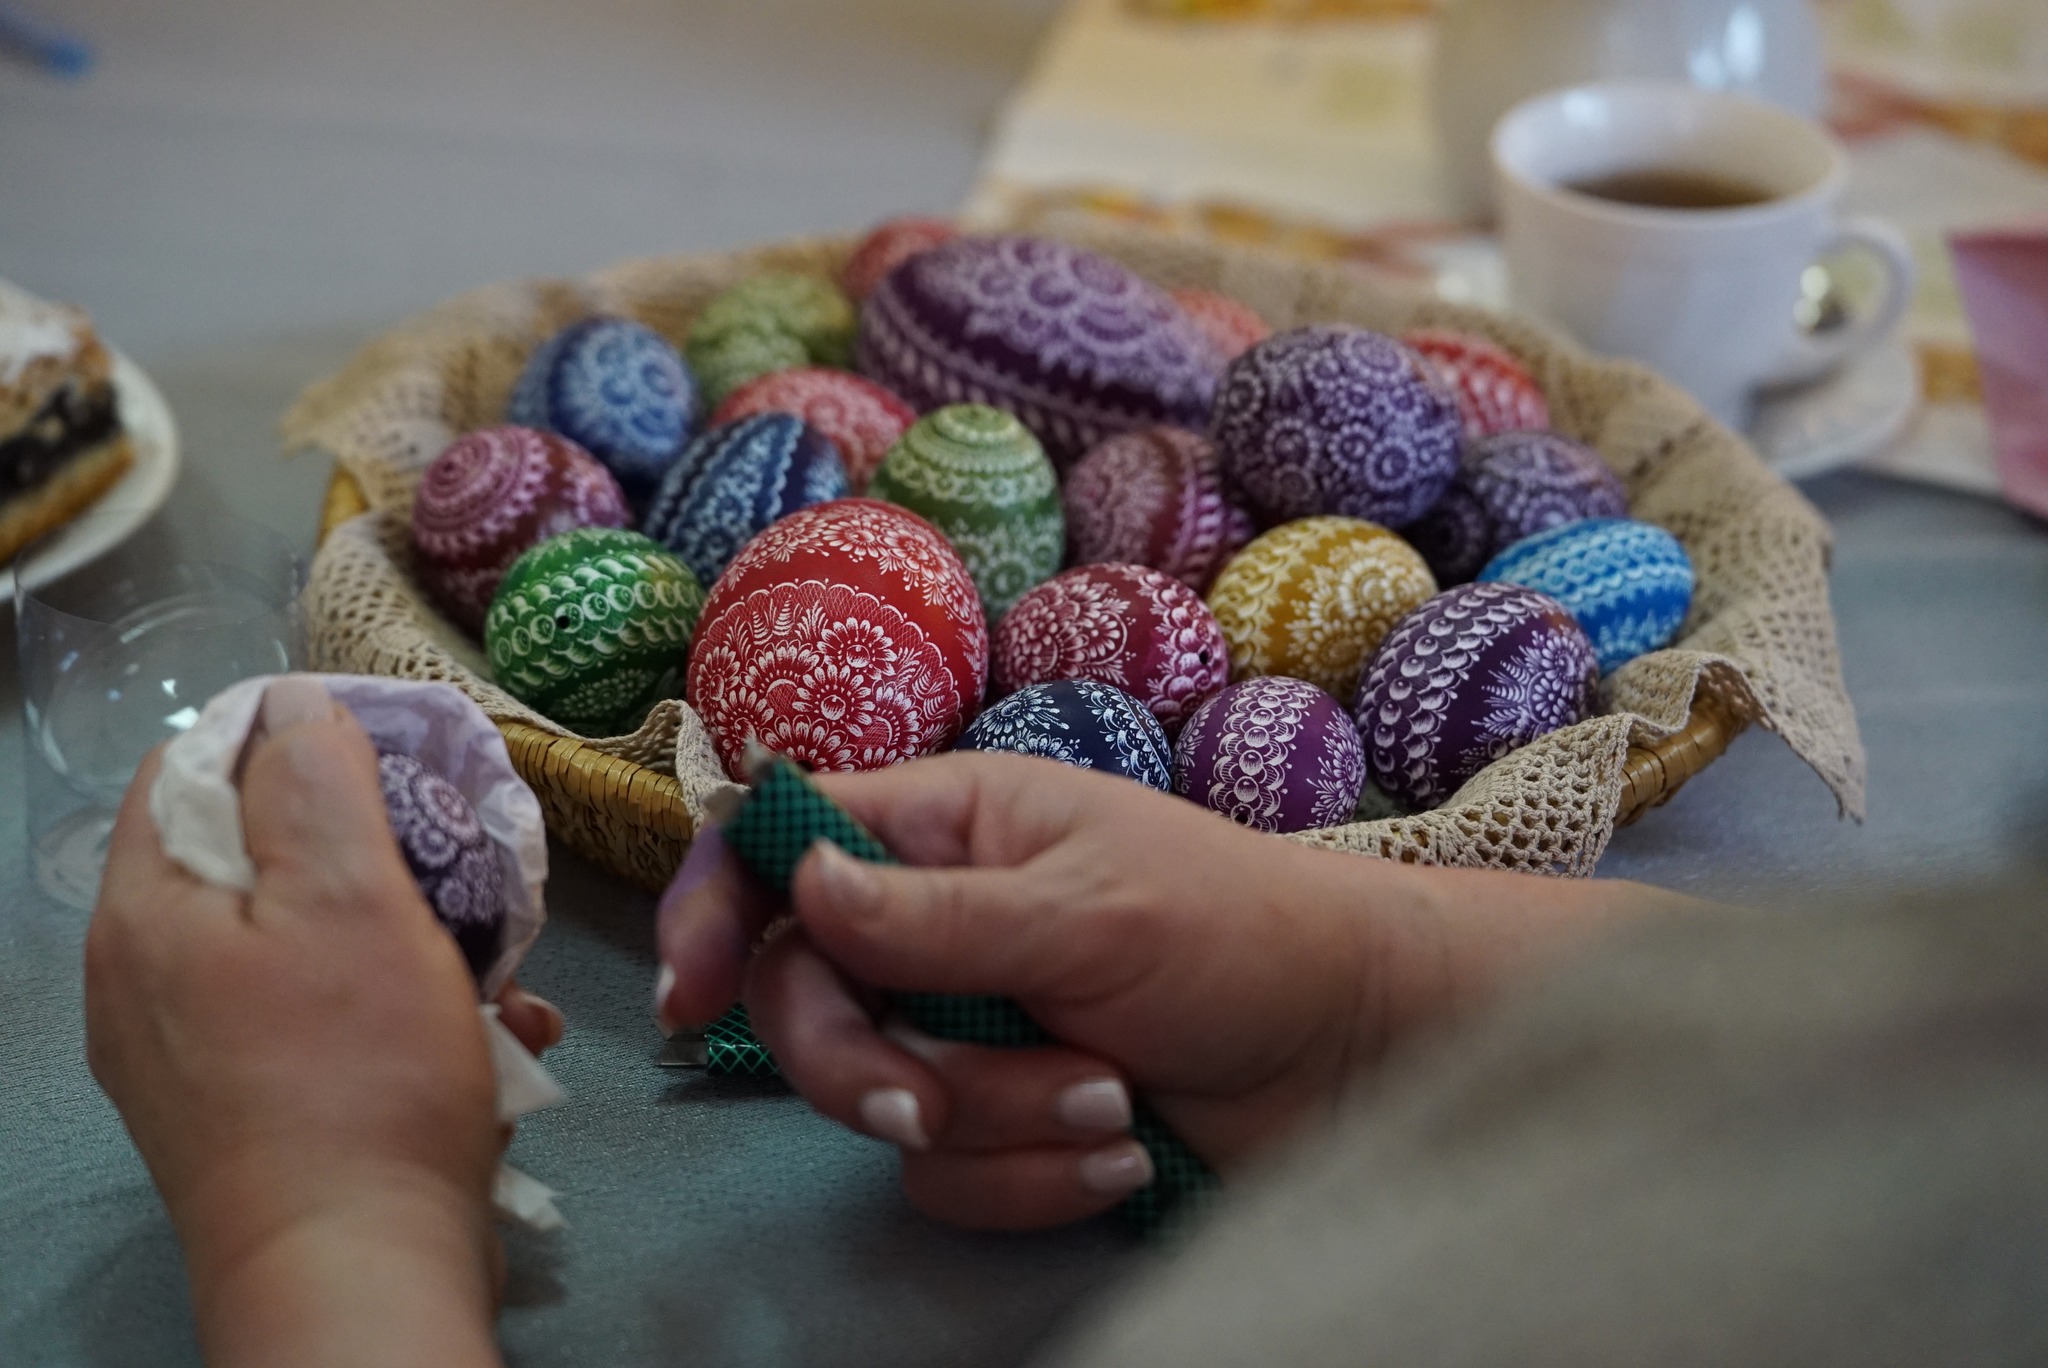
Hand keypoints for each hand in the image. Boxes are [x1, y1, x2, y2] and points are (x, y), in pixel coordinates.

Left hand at [86, 679, 555, 1367]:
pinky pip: (317, 1023)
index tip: (391, 745)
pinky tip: (489, 1035)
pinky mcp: (242, 1115)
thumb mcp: (353, 899)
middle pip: (253, 857)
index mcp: (148, 912)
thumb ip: (316, 783)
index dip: (287, 733)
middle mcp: (143, 981)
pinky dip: (395, 1012)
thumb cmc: (358, 1075)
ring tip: (497, 966)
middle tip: (457, 858)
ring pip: (300, 944)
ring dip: (405, 936)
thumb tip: (297, 707)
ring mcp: (188, 1058)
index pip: (189, 764)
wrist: (355, 1271)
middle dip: (368, 846)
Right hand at [657, 752, 1675, 1230]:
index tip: (690, 994)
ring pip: (881, 1099)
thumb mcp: (1090, 911)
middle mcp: (939, 920)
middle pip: (805, 996)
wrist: (1353, 1053)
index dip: (716, 907)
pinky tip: (1122, 1152)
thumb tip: (800, 883)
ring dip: (993, 1120)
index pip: (782, 842)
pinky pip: (950, 1174)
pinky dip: (1032, 1176)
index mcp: (950, 827)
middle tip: (916, 1103)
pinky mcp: (1005, 1115)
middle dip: (859, 1063)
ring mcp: (970, 1023)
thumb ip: (935, 912)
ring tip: (1109, 1100)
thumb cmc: (1238, 936)